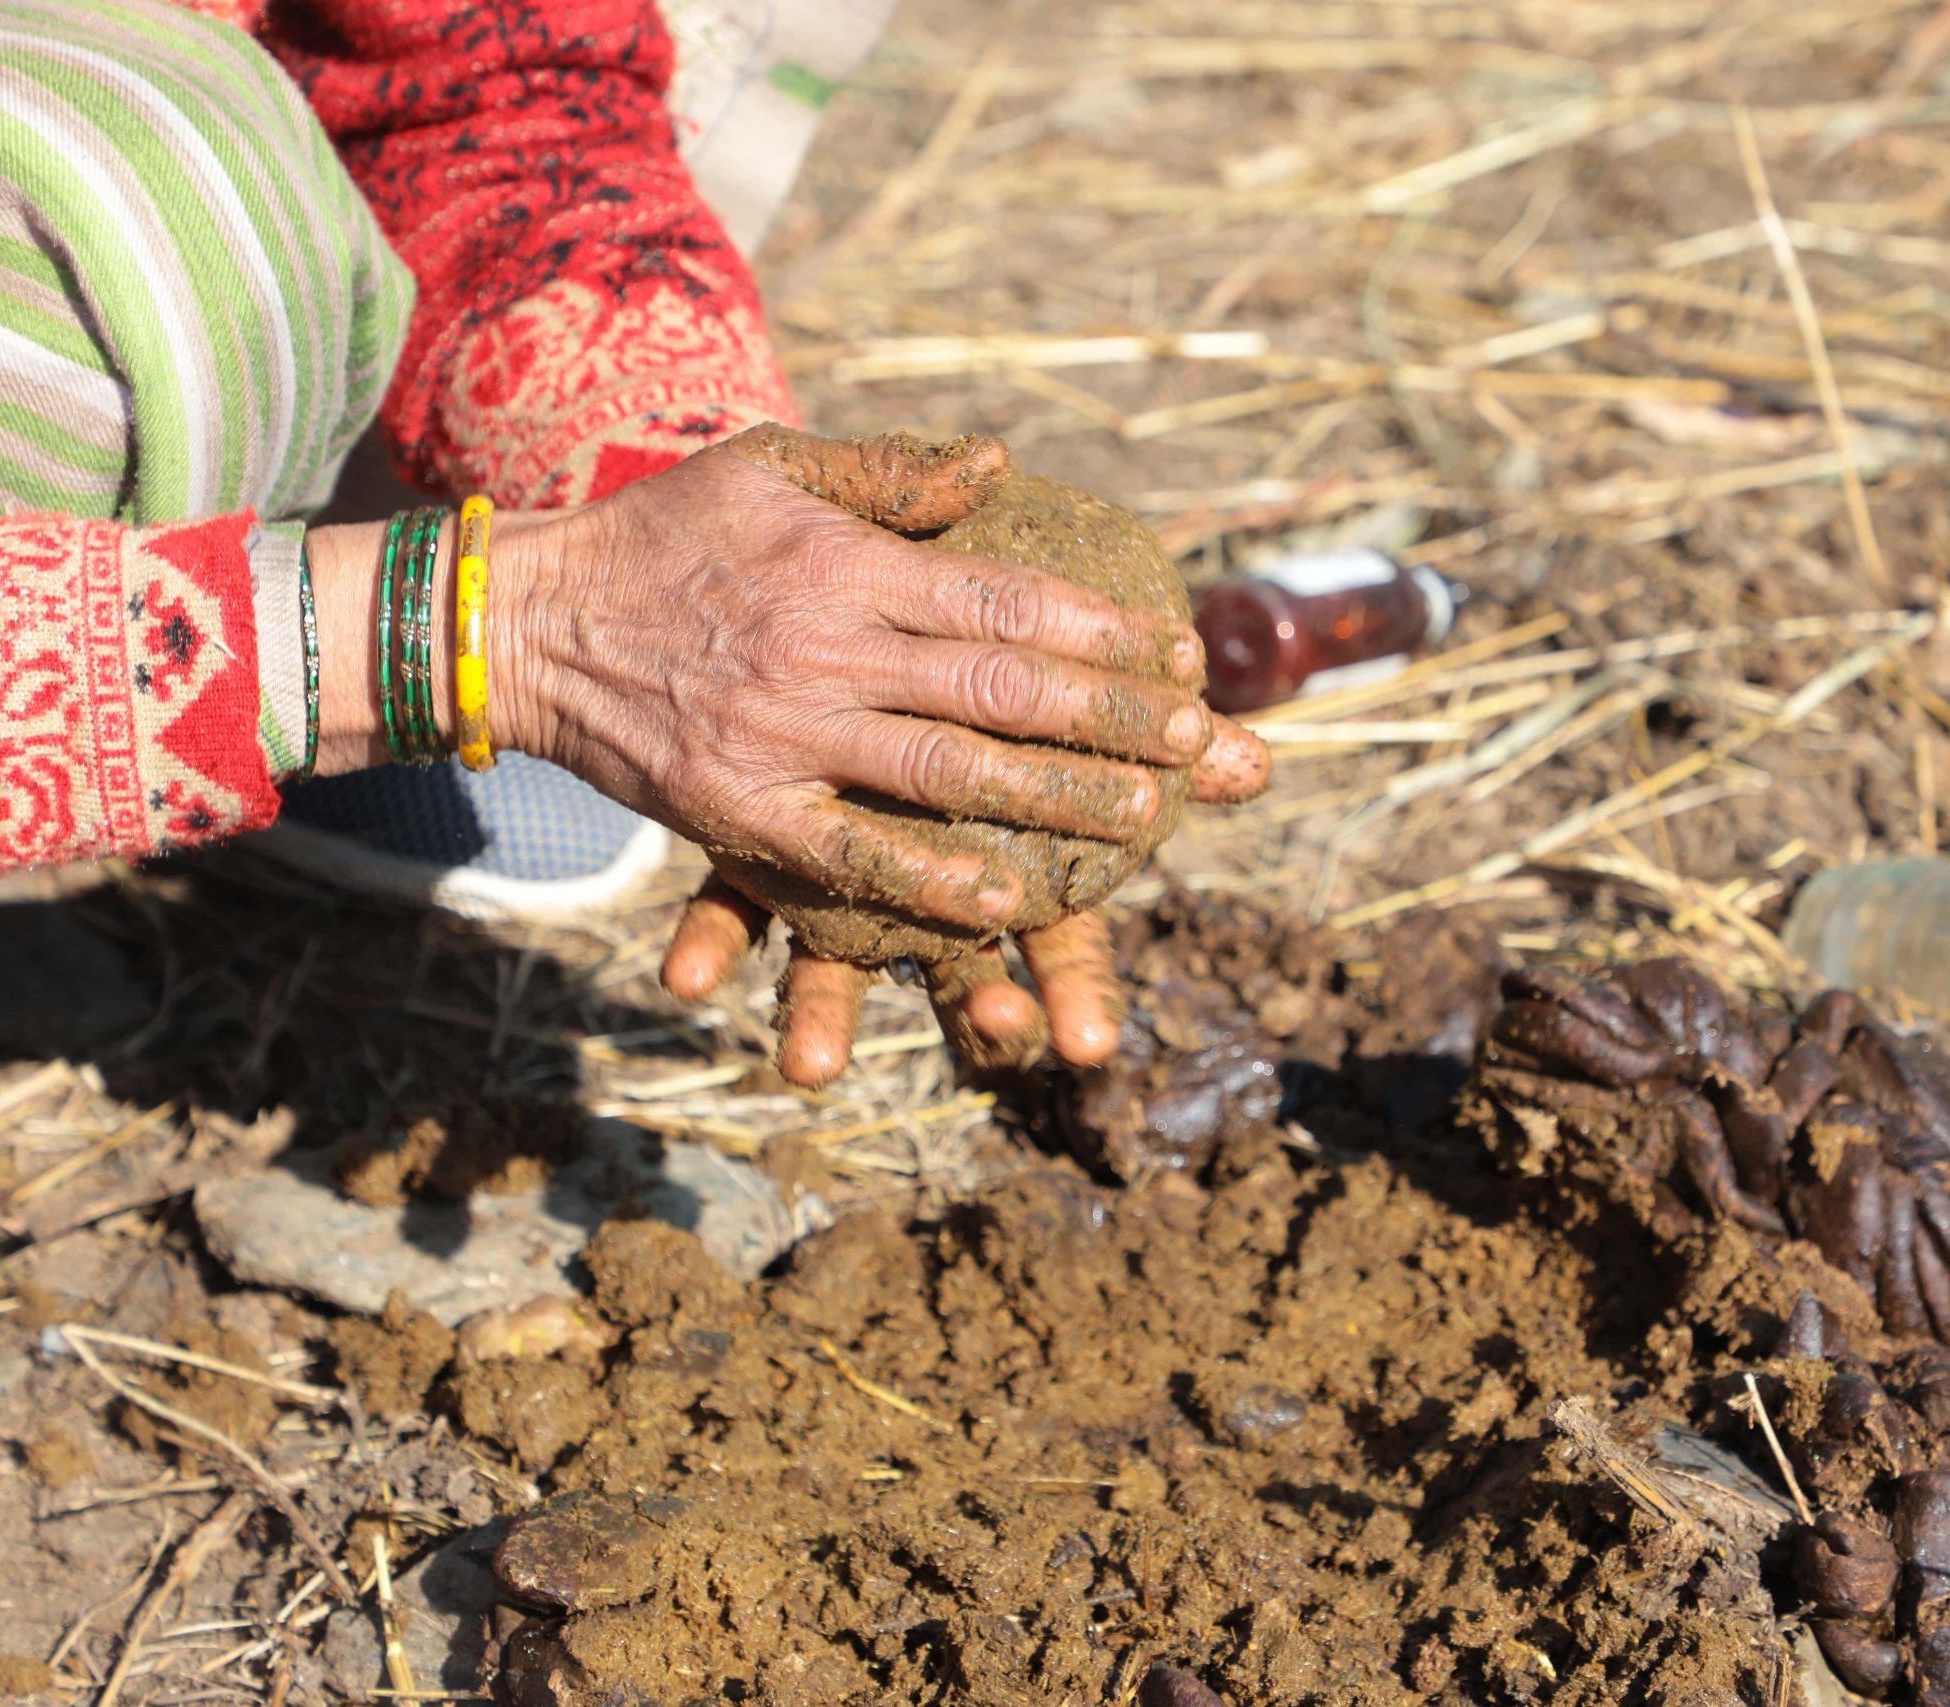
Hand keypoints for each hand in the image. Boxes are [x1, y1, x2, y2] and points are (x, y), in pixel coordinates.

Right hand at [493, 428, 1220, 929]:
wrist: (527, 621)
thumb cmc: (665, 532)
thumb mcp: (771, 464)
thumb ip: (890, 473)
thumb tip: (1000, 462)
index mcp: (848, 564)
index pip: (1005, 595)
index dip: (1102, 631)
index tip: (1177, 656)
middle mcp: (828, 647)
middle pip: (1002, 687)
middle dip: (1115, 720)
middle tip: (1203, 747)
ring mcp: (786, 734)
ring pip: (949, 772)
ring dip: (1057, 800)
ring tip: (1144, 820)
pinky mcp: (741, 809)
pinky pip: (851, 854)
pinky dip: (928, 881)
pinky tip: (1002, 901)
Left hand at [660, 720, 1272, 1086]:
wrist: (828, 649)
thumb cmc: (970, 689)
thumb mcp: (1064, 711)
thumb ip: (1154, 743)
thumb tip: (1267, 765)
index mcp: (1006, 856)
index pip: (1055, 940)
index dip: (1073, 986)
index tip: (1085, 1045)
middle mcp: (925, 882)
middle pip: (953, 966)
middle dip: (970, 1012)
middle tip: (979, 1061)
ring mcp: (841, 869)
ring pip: (838, 959)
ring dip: (825, 1013)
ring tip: (809, 1070)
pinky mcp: (757, 839)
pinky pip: (732, 900)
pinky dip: (711, 940)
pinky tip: (682, 978)